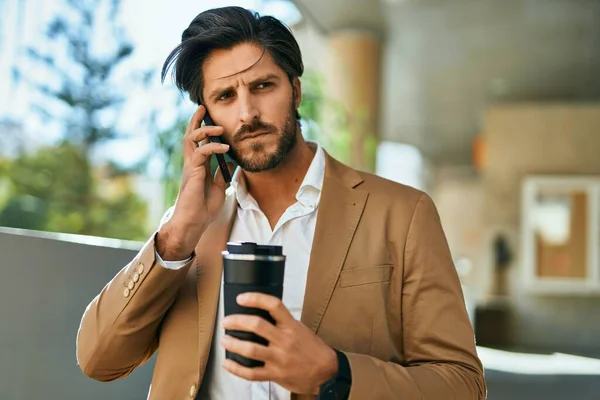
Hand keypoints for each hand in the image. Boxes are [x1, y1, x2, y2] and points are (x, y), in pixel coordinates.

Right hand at [156, 105, 232, 259]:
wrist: (193, 223)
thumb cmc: (203, 209)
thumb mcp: (219, 188)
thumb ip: (222, 174)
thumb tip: (232, 162)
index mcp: (198, 166)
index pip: (199, 142)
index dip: (203, 129)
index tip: (209, 117)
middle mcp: (192, 163)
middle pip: (191, 136)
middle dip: (196, 120)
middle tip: (203, 107)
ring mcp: (190, 167)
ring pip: (192, 140)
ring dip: (205, 130)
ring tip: (219, 128)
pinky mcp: (192, 172)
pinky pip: (201, 153)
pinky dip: (214, 147)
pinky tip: (225, 148)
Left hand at [220, 293, 337, 394]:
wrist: (326, 371)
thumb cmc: (312, 349)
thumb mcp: (300, 329)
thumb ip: (282, 323)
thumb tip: (261, 314)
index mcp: (291, 326)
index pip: (273, 305)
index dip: (255, 299)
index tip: (241, 299)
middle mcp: (284, 340)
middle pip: (257, 326)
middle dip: (237, 322)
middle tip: (226, 321)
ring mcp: (279, 358)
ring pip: (251, 350)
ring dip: (233, 344)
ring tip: (224, 340)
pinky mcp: (275, 374)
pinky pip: (252, 373)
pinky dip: (236, 369)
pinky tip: (228, 363)